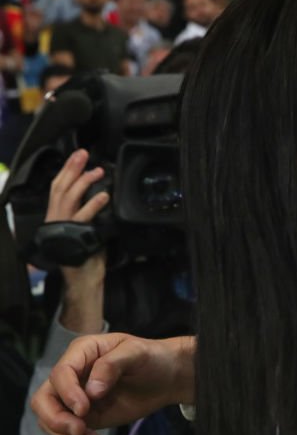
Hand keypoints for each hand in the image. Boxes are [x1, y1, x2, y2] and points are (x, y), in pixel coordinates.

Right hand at [31, 334, 195, 434]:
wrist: (166, 377)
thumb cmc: (152, 357)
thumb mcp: (137, 353)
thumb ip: (112, 365)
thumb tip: (91, 391)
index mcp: (82, 352)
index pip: (61, 373)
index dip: (67, 393)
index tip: (84, 409)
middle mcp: (73, 374)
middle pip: (43, 399)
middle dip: (55, 419)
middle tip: (80, 431)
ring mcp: (75, 397)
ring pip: (50, 420)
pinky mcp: (84, 416)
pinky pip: (65, 433)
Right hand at [47, 150, 109, 332]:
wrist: (82, 280)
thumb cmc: (84, 254)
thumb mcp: (82, 228)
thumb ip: (84, 212)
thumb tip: (97, 192)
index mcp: (56, 216)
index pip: (57, 189)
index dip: (67, 171)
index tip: (78, 156)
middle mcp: (55, 220)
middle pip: (60, 188)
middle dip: (71, 168)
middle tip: (83, 153)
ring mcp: (63, 228)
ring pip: (68, 198)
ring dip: (83, 182)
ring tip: (97, 171)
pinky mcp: (74, 236)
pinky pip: (83, 217)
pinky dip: (93, 204)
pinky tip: (104, 195)